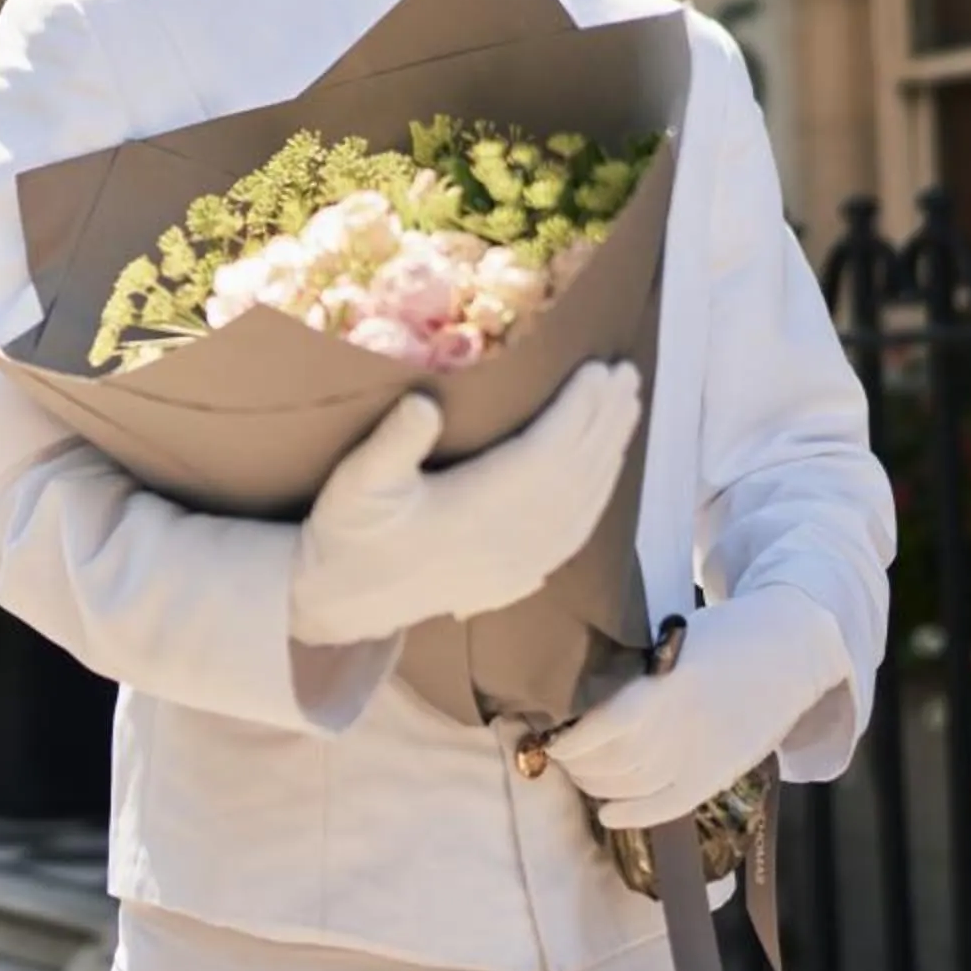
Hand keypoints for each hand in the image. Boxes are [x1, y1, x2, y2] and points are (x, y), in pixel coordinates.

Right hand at [288, 359, 644, 647]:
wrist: (343, 602)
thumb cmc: (348, 532)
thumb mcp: (356, 483)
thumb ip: (391, 444)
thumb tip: (424, 404)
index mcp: (474, 511)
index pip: (546, 453)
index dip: (578, 410)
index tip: (599, 369)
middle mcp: (508, 540)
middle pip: (575, 474)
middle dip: (605, 421)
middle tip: (626, 374)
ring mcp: (518, 564)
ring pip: (583, 505)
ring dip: (610, 454)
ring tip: (627, 409)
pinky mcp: (517, 578)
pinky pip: (575, 534)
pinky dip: (598, 498)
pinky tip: (606, 473)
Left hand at [546, 583, 848, 830]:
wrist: (787, 649)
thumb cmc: (718, 635)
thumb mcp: (666, 638)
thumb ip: (628, 669)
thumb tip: (572, 694)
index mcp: (664, 684)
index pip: (604, 725)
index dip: (570, 739)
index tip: (549, 733)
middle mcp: (681, 724)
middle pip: (613, 762)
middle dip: (577, 764)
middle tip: (561, 754)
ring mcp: (702, 754)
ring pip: (634, 787)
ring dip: (598, 786)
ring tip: (583, 774)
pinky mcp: (719, 774)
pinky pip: (668, 807)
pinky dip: (632, 815)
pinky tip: (608, 813)